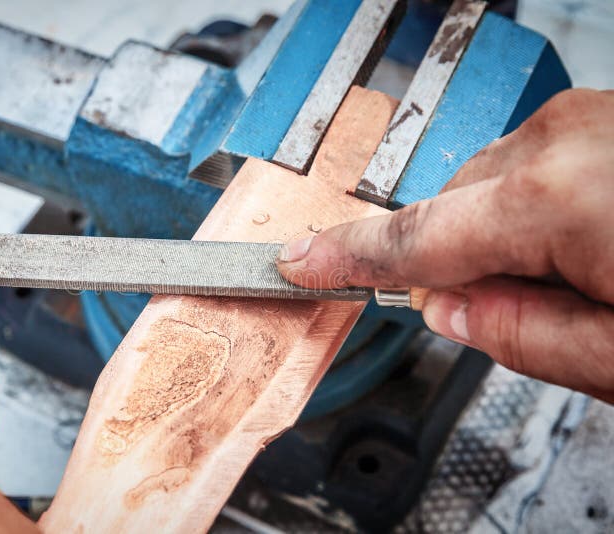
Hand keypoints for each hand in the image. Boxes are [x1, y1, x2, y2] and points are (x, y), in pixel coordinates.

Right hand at [277, 89, 613, 402]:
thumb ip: (523, 339)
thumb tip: (449, 313)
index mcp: (556, 201)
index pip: (411, 239)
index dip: (346, 258)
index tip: (300, 264)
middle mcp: (561, 142)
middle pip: (451, 213)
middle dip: (465, 265)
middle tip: (526, 310)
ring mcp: (584, 120)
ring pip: (488, 188)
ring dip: (508, 235)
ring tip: (588, 274)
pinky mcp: (601, 118)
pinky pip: (533, 167)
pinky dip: (542, 208)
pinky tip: (598, 236)